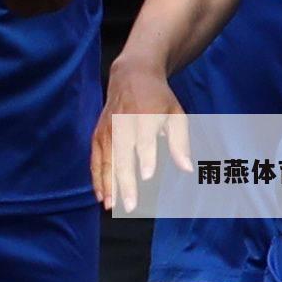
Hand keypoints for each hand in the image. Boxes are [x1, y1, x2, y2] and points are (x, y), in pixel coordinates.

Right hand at [97, 56, 189, 213]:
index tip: (147, 176)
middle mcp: (123, 123)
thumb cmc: (159, 99)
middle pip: (122, 154)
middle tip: (130, 206)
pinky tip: (101, 196)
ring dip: (108, 185)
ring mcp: (107, 129)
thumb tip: (187, 168)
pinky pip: (95, 160)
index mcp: (146, 115)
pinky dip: (96, 178)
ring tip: (112, 207)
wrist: (131, 75)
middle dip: (124, 182)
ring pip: (105, 160)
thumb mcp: (176, 114)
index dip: (145, 157)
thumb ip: (180, 142)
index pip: (144, 139)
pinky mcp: (97, 134)